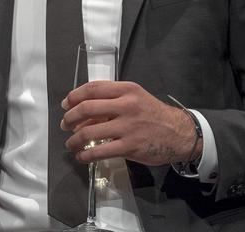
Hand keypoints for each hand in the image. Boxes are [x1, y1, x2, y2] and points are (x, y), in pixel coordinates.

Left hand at [60, 80, 201, 165]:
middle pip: (87, 108)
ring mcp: (128, 127)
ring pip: (90, 132)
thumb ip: (112, 100)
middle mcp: (126, 105)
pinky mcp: (130, 147)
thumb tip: (84, 111)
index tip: (66, 104)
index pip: (93, 88)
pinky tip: (81, 156)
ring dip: (74, 139)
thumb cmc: (153, 114)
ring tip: (70, 143)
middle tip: (65, 124)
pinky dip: (86, 155)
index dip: (74, 96)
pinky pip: (100, 151)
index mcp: (127, 89)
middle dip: (70, 118)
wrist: (179, 133)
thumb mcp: (136, 98)